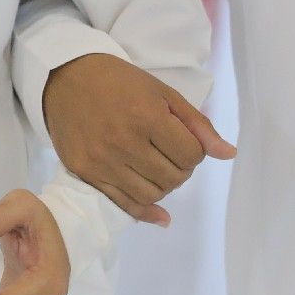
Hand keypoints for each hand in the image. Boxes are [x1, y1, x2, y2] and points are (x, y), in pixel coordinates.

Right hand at [42, 53, 234, 222]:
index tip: (186, 142)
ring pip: (152, 194)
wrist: (67, 77)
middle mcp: (124, 143)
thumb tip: (228, 154)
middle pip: (173, 177)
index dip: (196, 152)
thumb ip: (198, 125)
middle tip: (173, 155)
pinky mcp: (86, 173)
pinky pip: (123, 204)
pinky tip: (161, 217)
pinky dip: (147, 213)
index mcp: (147, 117)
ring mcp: (102, 161)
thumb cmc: (120, 81)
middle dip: (183, 169)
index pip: (191, 155)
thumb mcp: (164, 93)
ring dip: (166, 186)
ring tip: (160, 169)